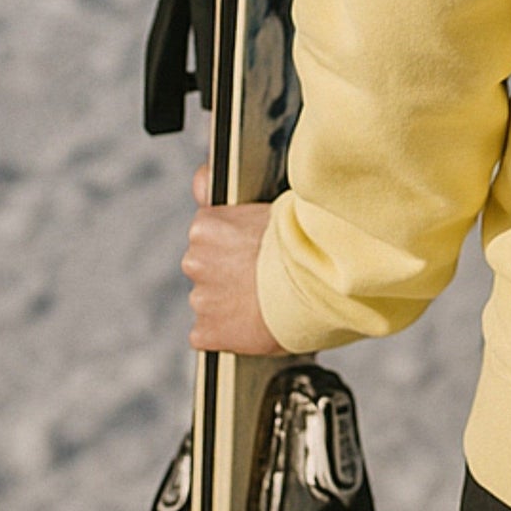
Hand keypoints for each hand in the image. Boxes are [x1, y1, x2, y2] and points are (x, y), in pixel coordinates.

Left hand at [183, 164, 285, 355]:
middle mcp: (195, 260)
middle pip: (206, 265)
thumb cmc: (301, 238)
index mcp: (206, 226)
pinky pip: (210, 332)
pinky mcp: (206, 331)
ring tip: (266, 297)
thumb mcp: (266, 201)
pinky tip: (255, 320)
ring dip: (229, 300)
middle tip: (263, 271)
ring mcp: (200, 298)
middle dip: (228, 269)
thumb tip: (199, 179)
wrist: (314, 281)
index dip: (232, 239)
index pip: (207, 231)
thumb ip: (223, 193)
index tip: (252, 246)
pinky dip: (228, 331)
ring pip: (210, 299)